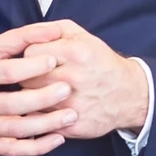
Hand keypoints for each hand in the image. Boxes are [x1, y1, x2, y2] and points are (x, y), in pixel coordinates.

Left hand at [0, 20, 151, 143]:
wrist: (128, 95)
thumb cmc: (100, 63)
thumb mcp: (82, 36)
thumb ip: (52, 29)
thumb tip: (27, 34)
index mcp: (76, 52)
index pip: (30, 53)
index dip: (30, 56)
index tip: (37, 60)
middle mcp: (74, 78)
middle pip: (27, 78)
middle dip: (28, 78)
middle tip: (38, 78)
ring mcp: (73, 104)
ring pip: (31, 102)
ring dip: (32, 98)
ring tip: (43, 92)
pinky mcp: (73, 125)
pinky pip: (41, 122)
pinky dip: (40, 116)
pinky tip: (49, 109)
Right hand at [0, 28, 79, 155]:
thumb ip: (20, 39)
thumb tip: (53, 31)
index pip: (5, 73)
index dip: (31, 67)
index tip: (54, 60)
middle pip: (11, 105)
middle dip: (42, 99)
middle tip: (66, 90)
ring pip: (13, 131)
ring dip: (44, 126)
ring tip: (69, 116)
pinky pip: (9, 150)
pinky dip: (35, 148)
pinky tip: (55, 139)